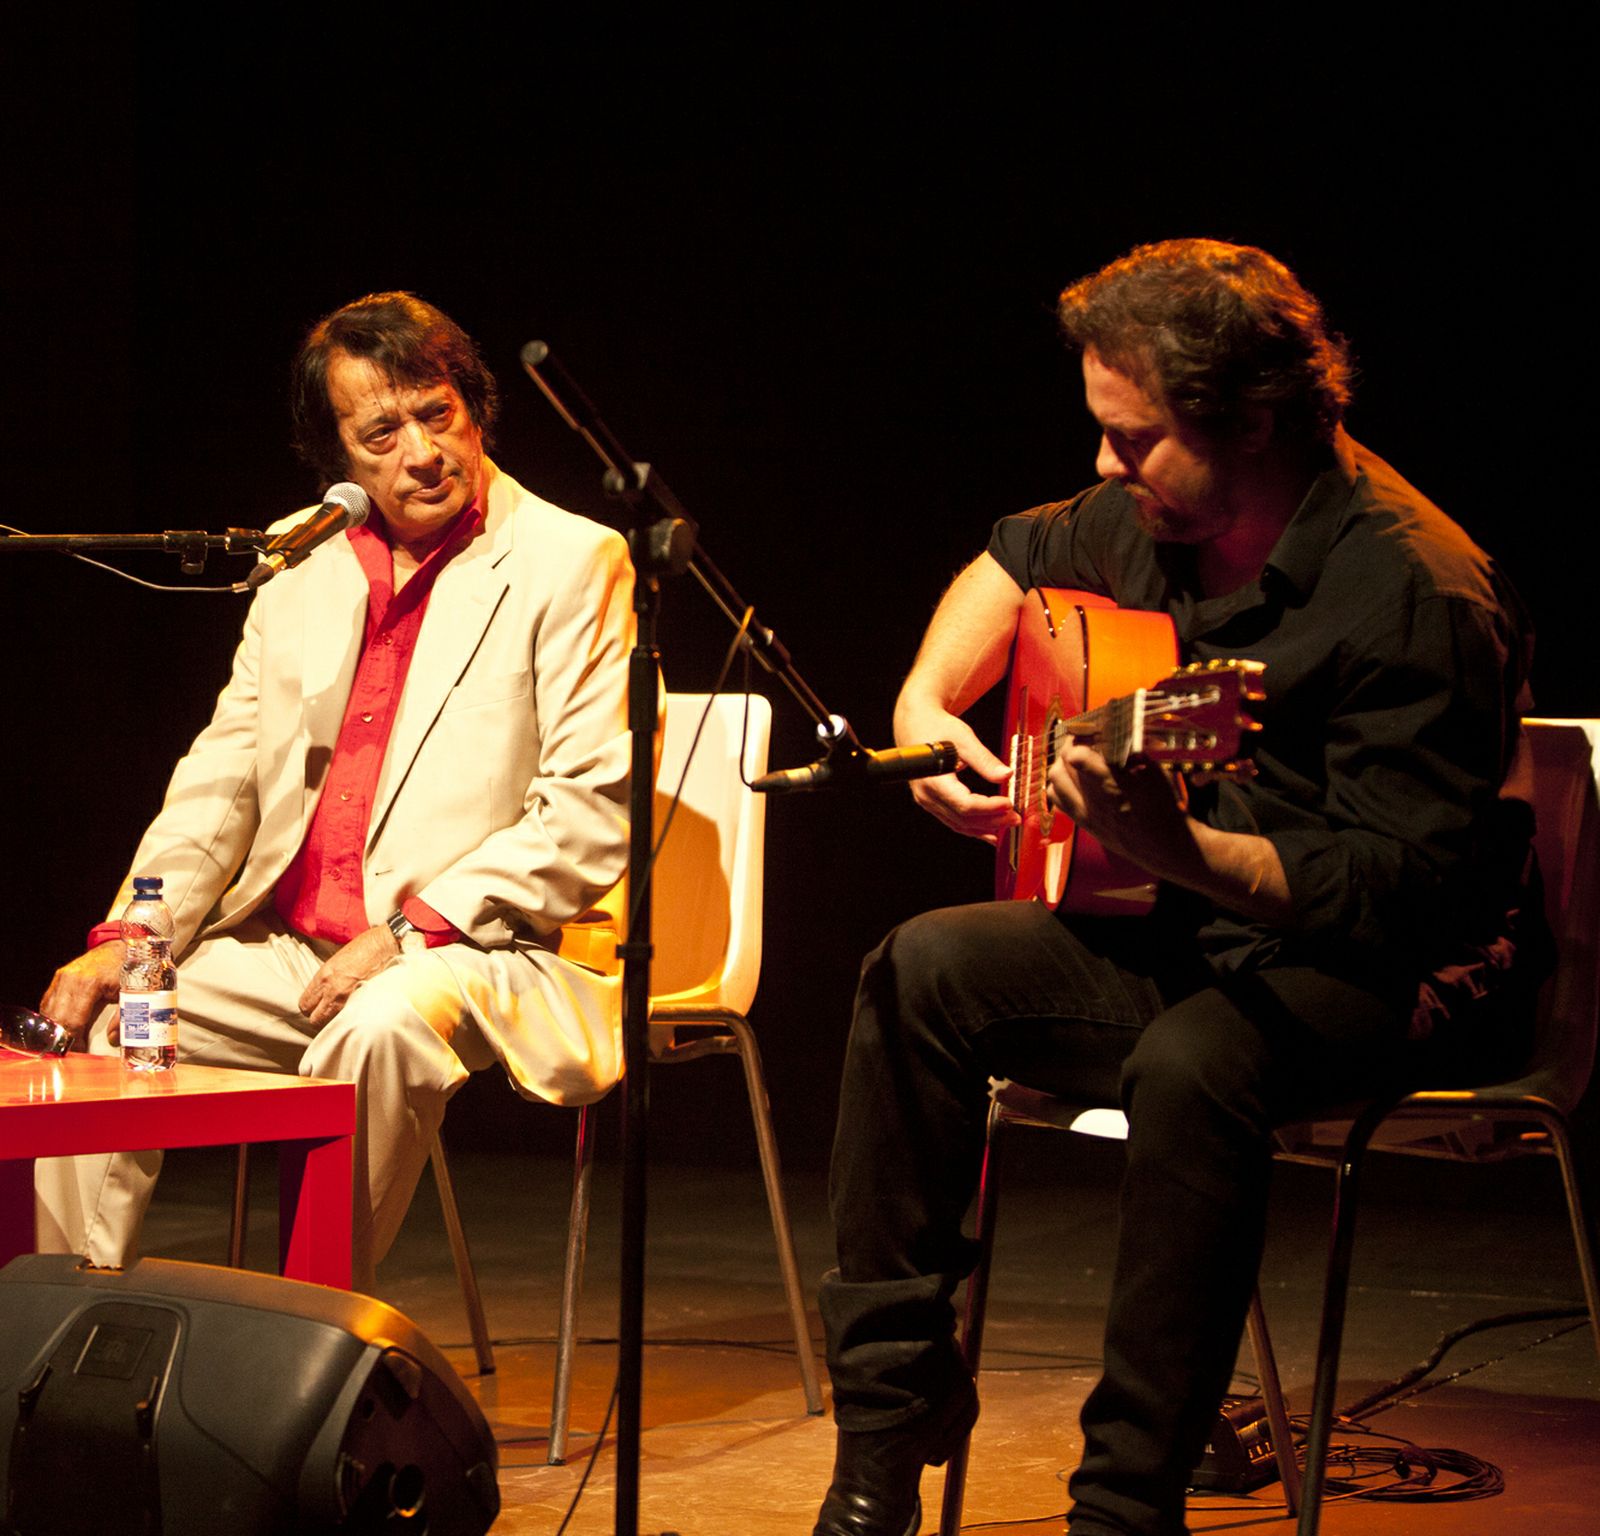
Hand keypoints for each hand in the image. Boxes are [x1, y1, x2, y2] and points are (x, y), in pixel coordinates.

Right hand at [41, 943, 124, 1045]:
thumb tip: (114, 1039)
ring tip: (69, 1042)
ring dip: (56, 1029)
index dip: (74, 1042)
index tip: (79, 1054)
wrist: (120, 943)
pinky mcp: (59, 978)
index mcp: (88, 984)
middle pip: (57, 1019)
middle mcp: (69, 980)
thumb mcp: (132, 990)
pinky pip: (48, 1003)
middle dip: (63, 1039)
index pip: (72, 1022)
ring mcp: (61, 978)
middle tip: (73, 1052)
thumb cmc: (128, 965)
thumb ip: (123, 1016)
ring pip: (49, 1012)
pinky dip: (54, 1017)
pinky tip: (63, 1027)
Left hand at [298, 924, 399, 1027]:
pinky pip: (351, 1018)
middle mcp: (332, 990)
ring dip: (336, 1019)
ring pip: (332, 1022)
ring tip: (343, 1011)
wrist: (385, 946)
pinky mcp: (363, 1003)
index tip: (317, 1006)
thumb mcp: (337, 960)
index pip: (305, 1004)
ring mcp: (348, 999)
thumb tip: (324, 992)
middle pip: (315, 1019)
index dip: (310, 1007)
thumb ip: (328, 978)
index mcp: (324, 976)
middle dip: (320, 1017)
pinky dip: (352, 1017)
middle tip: (328, 1012)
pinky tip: (356, 1011)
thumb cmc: (365, 947)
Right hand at [897, 702, 1016, 843]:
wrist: (915, 725)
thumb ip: (984, 760)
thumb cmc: (936, 728)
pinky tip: (990, 832)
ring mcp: (927, 801)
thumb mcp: (964, 738)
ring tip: (1007, 824)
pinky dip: (973, 828)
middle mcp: (927, 795)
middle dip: (992, 820)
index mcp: (933, 779)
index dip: (989, 807)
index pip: (964, 804)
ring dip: (985, 827)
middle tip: (1015, 816)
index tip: (1009, 803)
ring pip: (958, 824)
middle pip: (963, 818)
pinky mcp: (932, 801)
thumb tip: (1006, 775)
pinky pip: (953, 821)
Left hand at [1046, 743, 1194, 879]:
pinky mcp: (1085, 824)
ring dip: (1061, 767)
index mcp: (1113, 783)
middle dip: (1069, 748)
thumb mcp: (1153, 771)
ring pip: (1054, 782)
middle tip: (1082, 742)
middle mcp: (1095, 799)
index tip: (1088, 731)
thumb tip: (1111, 733)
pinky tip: (1074, 781)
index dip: (1080, 738)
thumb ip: (1129, 751)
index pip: (1076, 755)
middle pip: (1061, 765)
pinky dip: (1060, 786)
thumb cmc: (1164, 806)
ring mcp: (1086, 814)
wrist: (1166, 844)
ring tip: (1075, 761)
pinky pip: (1057, 801)